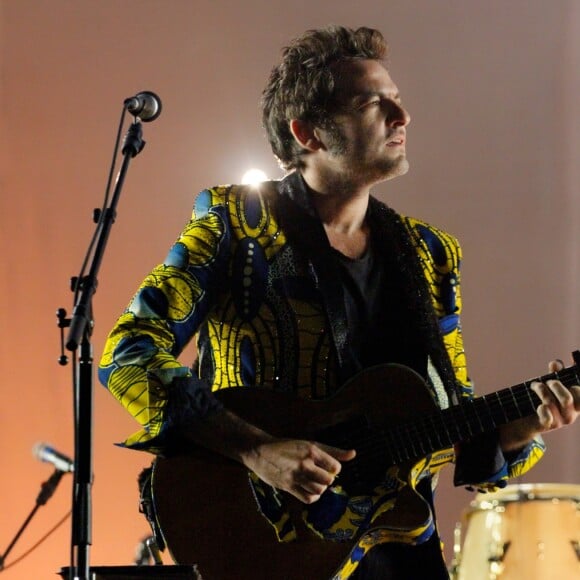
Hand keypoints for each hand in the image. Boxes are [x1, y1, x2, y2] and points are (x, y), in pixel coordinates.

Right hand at [241, 438, 355, 503]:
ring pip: (319, 490)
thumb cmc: (287, 446)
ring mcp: (296, 476)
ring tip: (312, 480)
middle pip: (328, 480)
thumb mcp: (309, 444)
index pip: (335, 467)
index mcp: (311, 450)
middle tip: (319, 474)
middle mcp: (305, 463)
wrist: (261, 451)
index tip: (326, 466)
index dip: (333, 468)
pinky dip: (312, 496)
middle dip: (327, 479)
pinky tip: (307, 488)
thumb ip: (332, 451)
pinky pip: (308, 498)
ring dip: (319, 487)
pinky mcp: (288, 487)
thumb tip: (353, 454)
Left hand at [500, 359, 579, 451]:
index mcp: (576, 404)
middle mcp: (571, 414)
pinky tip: (538, 406)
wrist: (526, 418)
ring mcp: (559, 421)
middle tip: (549, 381)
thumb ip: (556, 372)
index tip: (569, 381)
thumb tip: (556, 364)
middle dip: (556, 385)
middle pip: (567, 399)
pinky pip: (546, 417)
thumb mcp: (551, 383)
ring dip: (541, 390)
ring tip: (535, 385)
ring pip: (551, 403)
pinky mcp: (546, 425)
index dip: (577, 387)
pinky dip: (542, 409)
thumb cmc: (543, 397)